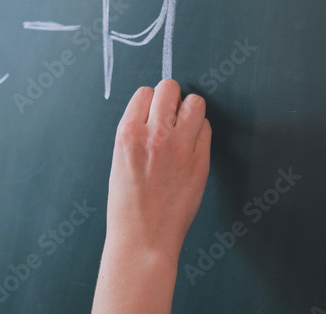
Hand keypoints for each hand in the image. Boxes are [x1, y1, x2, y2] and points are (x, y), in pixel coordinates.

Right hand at [92, 79, 210, 313]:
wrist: (143, 237)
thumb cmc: (127, 204)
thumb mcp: (119, 159)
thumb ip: (136, 132)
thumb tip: (154, 112)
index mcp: (127, 133)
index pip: (144, 92)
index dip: (150, 102)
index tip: (152, 113)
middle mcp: (153, 133)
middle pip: (169, 88)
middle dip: (170, 99)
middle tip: (170, 116)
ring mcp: (179, 146)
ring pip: (194, 102)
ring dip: (189, 110)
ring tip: (183, 128)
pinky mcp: (200, 160)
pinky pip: (206, 128)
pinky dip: (200, 132)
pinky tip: (190, 147)